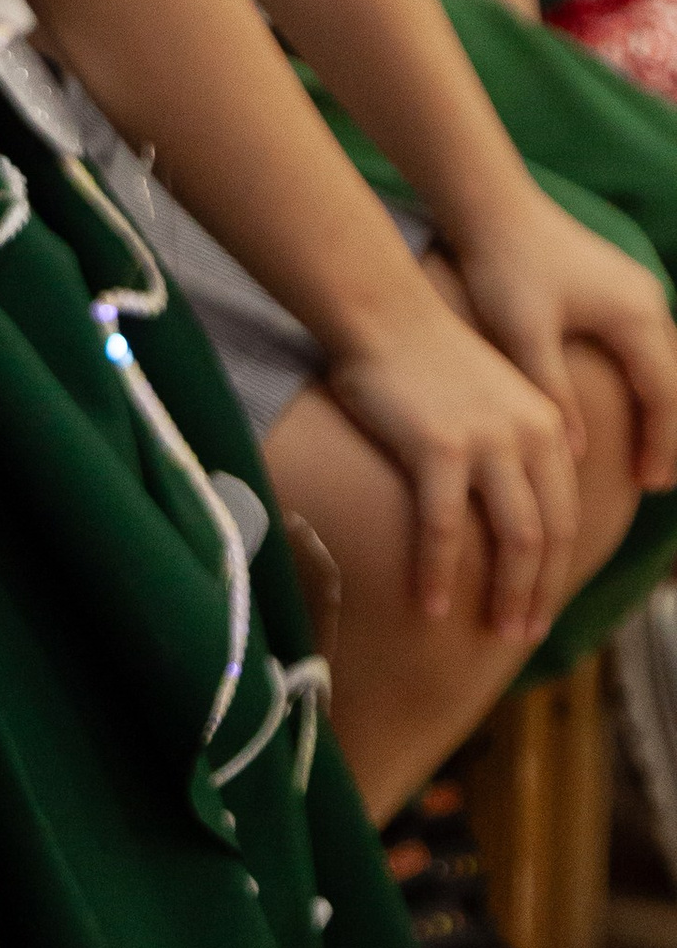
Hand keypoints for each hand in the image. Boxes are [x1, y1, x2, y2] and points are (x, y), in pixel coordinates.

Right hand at [327, 292, 579, 634]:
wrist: (380, 311)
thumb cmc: (423, 357)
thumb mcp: (492, 397)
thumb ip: (512, 445)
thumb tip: (506, 507)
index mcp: (547, 426)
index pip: (566, 516)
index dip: (558, 572)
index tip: (541, 608)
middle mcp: (530, 436)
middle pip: (549, 535)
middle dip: (539, 595)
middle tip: (523, 635)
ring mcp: (488, 442)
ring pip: (516, 539)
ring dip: (508, 595)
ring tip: (493, 631)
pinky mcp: (440, 447)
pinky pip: (446, 528)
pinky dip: (441, 572)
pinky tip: (433, 605)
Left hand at [446, 186, 676, 491]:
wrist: (490, 205)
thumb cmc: (503, 266)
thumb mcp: (523, 335)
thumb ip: (553, 392)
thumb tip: (576, 453)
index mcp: (635, 317)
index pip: (664, 396)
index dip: (660, 444)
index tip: (646, 485)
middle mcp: (647, 302)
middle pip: (673, 382)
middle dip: (666, 433)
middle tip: (652, 483)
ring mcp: (635, 292)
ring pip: (662, 364)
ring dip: (657, 408)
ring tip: (644, 454)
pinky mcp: (617, 287)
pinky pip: (645, 345)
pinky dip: (644, 381)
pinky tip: (624, 405)